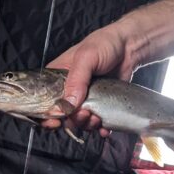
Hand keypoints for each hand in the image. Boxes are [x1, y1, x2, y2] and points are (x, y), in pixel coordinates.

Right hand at [42, 21, 137, 135]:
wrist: (130, 47)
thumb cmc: (105, 44)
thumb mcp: (87, 57)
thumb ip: (77, 80)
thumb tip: (68, 105)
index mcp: (58, 77)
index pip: (44, 100)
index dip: (46, 114)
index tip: (55, 121)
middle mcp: (69, 89)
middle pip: (63, 114)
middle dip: (72, 120)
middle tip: (84, 114)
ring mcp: (86, 98)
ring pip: (80, 120)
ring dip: (87, 124)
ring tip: (97, 118)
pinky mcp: (102, 103)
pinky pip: (98, 121)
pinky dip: (101, 128)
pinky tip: (106, 127)